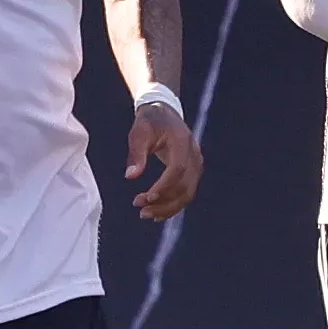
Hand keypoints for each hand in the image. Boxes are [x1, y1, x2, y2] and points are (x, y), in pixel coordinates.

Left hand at [126, 103, 201, 220]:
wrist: (164, 114)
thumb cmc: (149, 122)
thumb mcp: (139, 132)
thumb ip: (136, 154)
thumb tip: (130, 177)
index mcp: (182, 142)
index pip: (178, 169)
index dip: (164, 186)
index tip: (147, 197)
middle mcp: (194, 155)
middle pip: (184, 186)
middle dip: (163, 202)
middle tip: (140, 211)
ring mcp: (197, 164)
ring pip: (188, 193)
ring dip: (168, 208)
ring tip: (145, 214)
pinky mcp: (193, 172)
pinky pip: (187, 193)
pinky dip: (173, 205)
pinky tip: (157, 214)